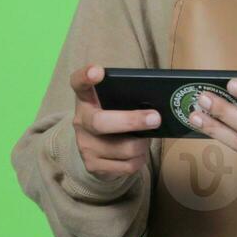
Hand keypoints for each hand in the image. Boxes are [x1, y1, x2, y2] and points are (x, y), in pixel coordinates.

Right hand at [69, 64, 157, 179]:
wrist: (95, 152)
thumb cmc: (113, 120)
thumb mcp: (113, 106)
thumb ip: (126, 101)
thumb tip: (157, 107)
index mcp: (86, 100)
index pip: (78, 83)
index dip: (86, 77)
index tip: (97, 71)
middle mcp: (81, 121)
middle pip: (101, 122)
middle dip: (131, 121)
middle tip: (155, 118)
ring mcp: (85, 145)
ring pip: (124, 148)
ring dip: (143, 145)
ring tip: (145, 140)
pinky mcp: (93, 165)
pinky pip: (127, 165)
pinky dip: (139, 159)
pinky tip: (138, 154)